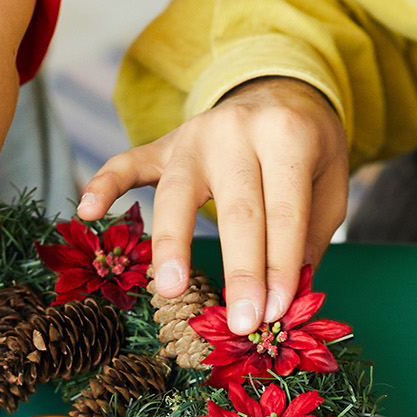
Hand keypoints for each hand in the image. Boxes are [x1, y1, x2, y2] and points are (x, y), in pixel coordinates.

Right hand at [78, 75, 347, 334]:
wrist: (281, 92)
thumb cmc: (307, 153)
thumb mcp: (329, 186)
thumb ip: (309, 237)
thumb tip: (283, 297)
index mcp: (286, 137)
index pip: (283, 213)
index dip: (281, 267)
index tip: (276, 314)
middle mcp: (236, 131)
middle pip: (236, 211)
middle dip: (240, 272)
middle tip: (240, 323)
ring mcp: (194, 136)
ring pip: (178, 194)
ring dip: (173, 244)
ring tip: (171, 290)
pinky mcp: (164, 145)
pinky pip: (127, 163)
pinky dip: (104, 185)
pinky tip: (86, 212)